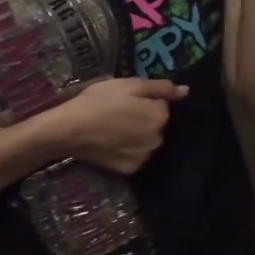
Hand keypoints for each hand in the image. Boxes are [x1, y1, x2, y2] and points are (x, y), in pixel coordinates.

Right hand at [53, 78, 188, 173]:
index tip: (127, 101)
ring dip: (138, 136)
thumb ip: (161, 88)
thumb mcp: (130, 85)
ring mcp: (143, 156)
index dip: (145, 101)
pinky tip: (112, 143)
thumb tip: (186, 91)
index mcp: (159, 117)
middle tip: (119, 114)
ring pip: (147, 141)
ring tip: (114, 129)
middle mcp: (157, 139)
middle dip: (144, 119)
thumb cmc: (99, 101)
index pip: (162, 106)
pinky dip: (128, 150)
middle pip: (156, 126)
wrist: (68, 129)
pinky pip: (135, 156)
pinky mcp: (129, 169)